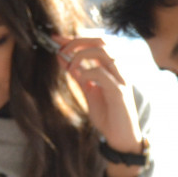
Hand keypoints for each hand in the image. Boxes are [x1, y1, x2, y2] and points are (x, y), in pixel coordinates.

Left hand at [54, 35, 141, 156]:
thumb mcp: (88, 91)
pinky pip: (101, 73)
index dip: (75, 38)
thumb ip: (77, 75)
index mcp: (112, 68)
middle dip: (78, 41)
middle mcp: (119, 69)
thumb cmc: (108, 115)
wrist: (121, 138)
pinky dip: (87, 73)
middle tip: (61, 49)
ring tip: (70, 66)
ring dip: (81, 54)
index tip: (56, 38)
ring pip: (104, 52)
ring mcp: (121, 79)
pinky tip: (81, 80)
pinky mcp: (119, 92)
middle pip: (101, 41)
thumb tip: (62, 57)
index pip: (95, 43)